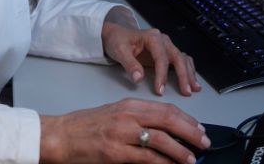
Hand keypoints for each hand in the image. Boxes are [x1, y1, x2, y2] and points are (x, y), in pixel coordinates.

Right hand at [40, 98, 209, 163]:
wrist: (59, 136)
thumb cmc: (85, 126)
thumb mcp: (114, 114)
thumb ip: (138, 119)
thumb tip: (164, 130)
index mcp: (128, 104)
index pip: (166, 108)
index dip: (187, 119)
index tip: (199, 128)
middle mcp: (128, 116)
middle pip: (168, 120)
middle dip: (191, 131)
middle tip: (204, 141)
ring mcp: (121, 134)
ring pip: (161, 139)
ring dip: (181, 150)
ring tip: (192, 158)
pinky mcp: (114, 153)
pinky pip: (146, 158)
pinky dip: (163, 163)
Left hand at [102, 21, 201, 95]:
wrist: (116, 35)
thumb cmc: (118, 41)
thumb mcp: (119, 51)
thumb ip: (129, 64)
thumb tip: (139, 78)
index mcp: (152, 37)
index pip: (161, 57)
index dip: (162, 75)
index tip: (160, 90)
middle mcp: (162, 40)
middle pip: (177, 57)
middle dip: (183, 75)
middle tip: (185, 91)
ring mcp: (166, 46)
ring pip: (182, 58)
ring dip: (189, 73)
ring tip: (194, 88)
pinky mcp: (166, 53)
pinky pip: (182, 60)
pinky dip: (188, 70)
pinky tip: (192, 81)